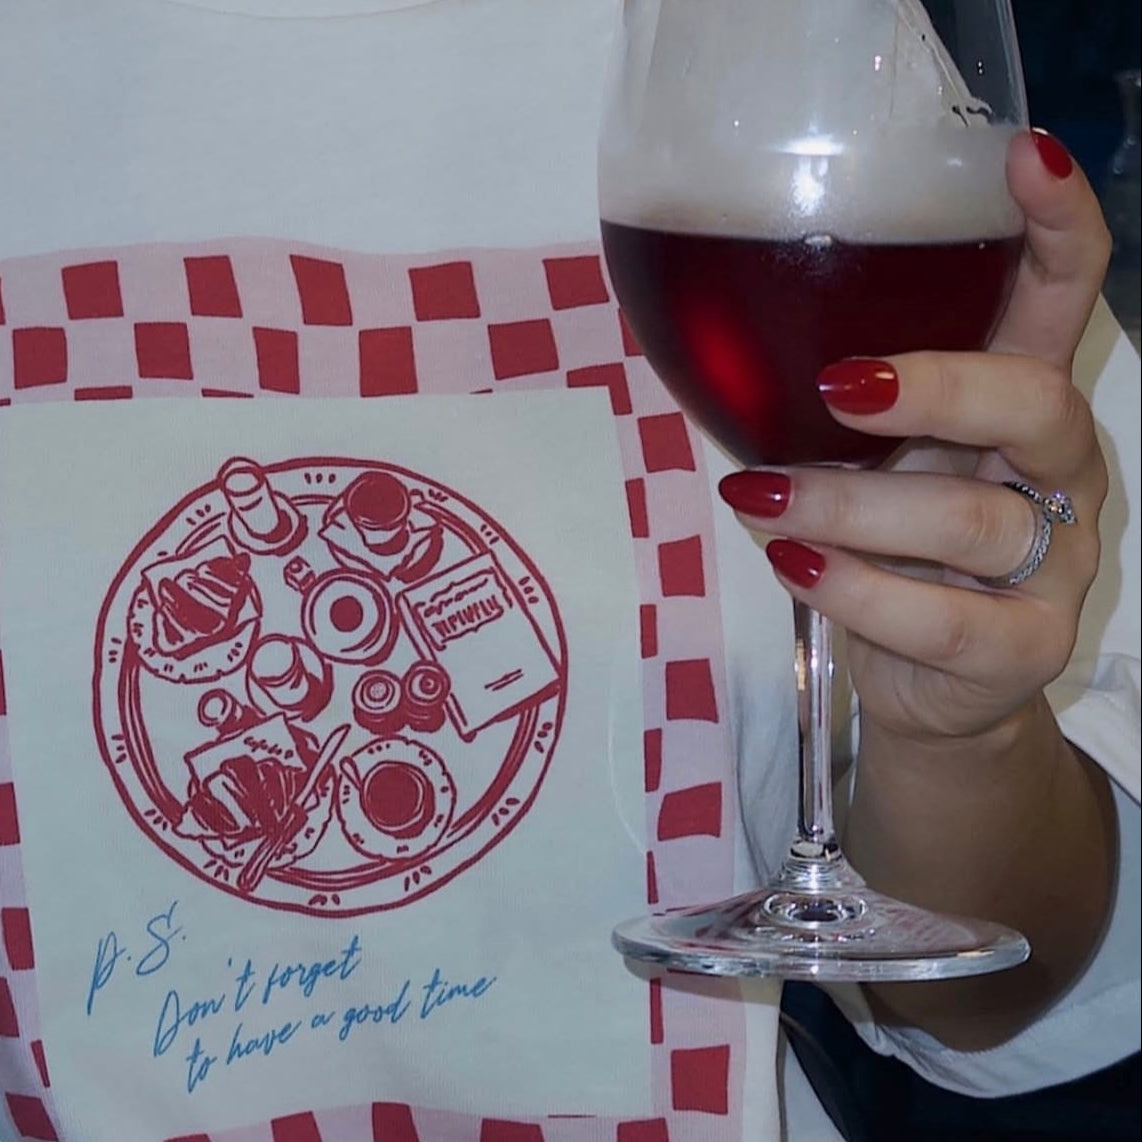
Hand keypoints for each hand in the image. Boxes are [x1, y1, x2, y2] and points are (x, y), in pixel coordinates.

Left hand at [718, 129, 1111, 747]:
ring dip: (850, 507)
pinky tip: (794, 566)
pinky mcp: (1026, 647)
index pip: (1060, 302)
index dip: (1056, 227)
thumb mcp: (866, 464)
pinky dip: (857, 591)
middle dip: (938, 386)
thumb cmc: (886, 551)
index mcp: (1016, 406)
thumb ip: (834, 413)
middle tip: (839, 386)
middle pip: (1038, 402)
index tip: (1023, 154)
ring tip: (758, 500)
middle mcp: (1055, 473)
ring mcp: (1057, 563)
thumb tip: (723, 350)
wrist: (922, 681)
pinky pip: (943, 620)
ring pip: (970, 520)